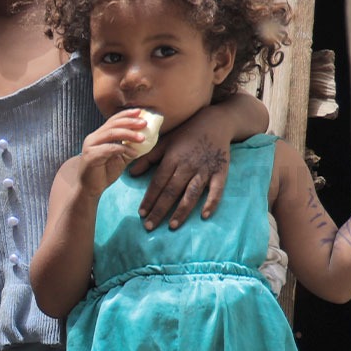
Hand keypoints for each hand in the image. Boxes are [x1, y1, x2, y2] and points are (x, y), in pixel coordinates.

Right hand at [77, 111, 146, 196]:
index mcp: (99, 136)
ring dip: (129, 134)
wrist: (91, 188)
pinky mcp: (90, 156)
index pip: (113, 120)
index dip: (126, 115)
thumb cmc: (104, 172)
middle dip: (130, 122)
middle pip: (113, 124)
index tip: (140, 112)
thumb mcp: (121, 158)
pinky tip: (134, 154)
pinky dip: (123, 149)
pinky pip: (109, 148)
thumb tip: (145, 139)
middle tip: (144, 123)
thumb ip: (129, 147)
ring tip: (142, 138)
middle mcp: (93, 138)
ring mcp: (90, 146)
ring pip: (111, 133)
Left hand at [128, 104, 232, 229]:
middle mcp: (188, 165)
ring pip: (191, 194)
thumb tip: (131, 173)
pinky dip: (211, 203)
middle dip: (160, 210)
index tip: (141, 213)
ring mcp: (205, 170)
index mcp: (172, 158)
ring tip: (172, 226)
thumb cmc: (186, 133)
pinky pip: (217, 190)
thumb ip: (148, 158)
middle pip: (172, 191)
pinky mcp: (220, 172)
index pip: (158, 182)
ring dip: (181, 211)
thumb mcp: (165, 142)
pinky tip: (204, 216)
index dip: (149, 198)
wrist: (215, 123)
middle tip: (150, 227)